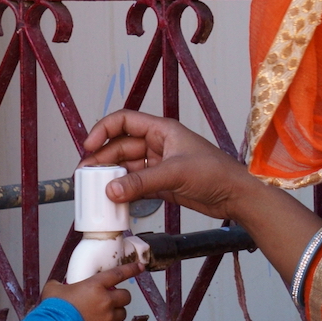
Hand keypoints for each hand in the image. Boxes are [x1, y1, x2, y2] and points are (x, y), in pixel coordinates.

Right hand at [41, 260, 138, 320]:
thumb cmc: (54, 309)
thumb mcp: (53, 289)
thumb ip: (59, 284)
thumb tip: (58, 285)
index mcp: (95, 286)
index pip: (118, 274)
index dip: (131, 269)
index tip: (141, 266)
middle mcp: (106, 300)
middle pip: (126, 296)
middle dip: (120, 297)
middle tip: (111, 299)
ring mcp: (108, 317)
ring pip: (123, 313)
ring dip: (116, 312)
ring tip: (104, 314)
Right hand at [82, 109, 262, 221]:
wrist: (235, 195)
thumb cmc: (215, 173)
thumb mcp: (175, 173)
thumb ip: (141, 182)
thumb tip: (110, 189)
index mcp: (162, 130)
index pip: (125, 121)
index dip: (103, 130)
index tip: (89, 146)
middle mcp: (158, 144)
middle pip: (121, 146)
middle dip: (102, 159)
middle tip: (85, 175)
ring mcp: (159, 165)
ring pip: (127, 167)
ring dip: (111, 176)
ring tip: (94, 188)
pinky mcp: (162, 184)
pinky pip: (136, 184)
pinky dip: (124, 190)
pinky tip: (113, 199)